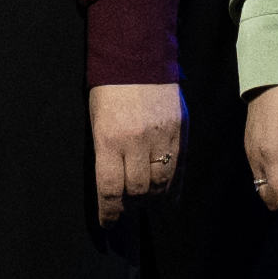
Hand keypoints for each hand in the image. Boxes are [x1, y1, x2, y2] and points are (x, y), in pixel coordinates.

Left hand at [93, 81, 184, 222]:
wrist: (138, 55)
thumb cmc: (109, 89)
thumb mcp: (97, 121)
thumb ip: (106, 154)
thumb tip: (112, 187)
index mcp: (109, 139)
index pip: (110, 189)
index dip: (109, 212)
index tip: (108, 222)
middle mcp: (136, 141)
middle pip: (137, 191)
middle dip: (131, 205)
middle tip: (127, 209)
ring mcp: (162, 136)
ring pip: (161, 183)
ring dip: (152, 198)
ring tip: (146, 201)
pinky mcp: (180, 131)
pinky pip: (180, 168)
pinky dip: (174, 187)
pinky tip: (169, 197)